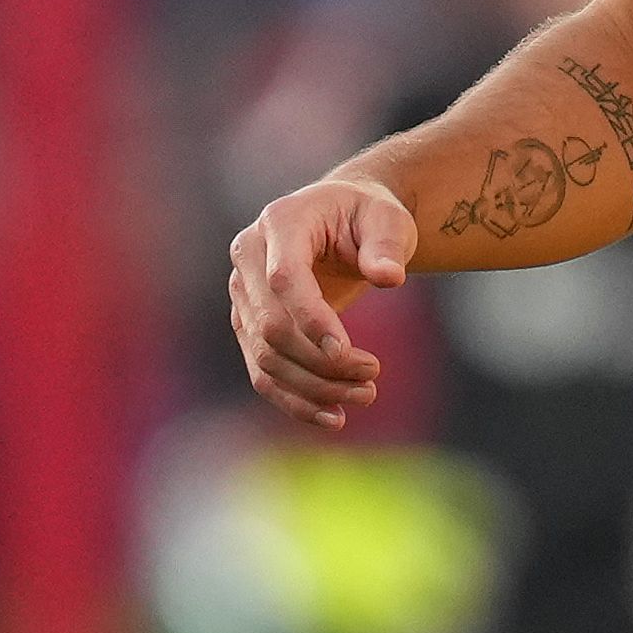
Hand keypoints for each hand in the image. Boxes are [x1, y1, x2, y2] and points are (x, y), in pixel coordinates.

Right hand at [226, 176, 415, 430]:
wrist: (344, 219)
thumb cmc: (368, 214)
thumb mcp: (387, 218)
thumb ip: (386, 246)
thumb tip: (389, 277)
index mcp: (280, 223)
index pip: (285, 279)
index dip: (312, 320)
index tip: (348, 354)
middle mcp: (249, 258)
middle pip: (271, 326)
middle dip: (321, 361)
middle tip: (373, 374)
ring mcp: (243, 294)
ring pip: (266, 356)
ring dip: (314, 387)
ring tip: (365, 395)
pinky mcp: (248, 325)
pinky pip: (263, 372)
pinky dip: (295, 400)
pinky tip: (334, 418)